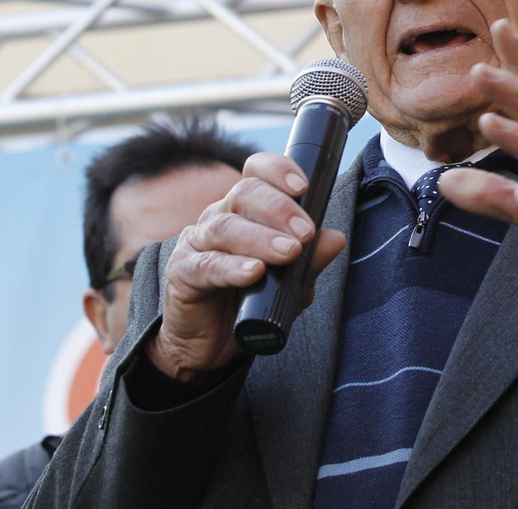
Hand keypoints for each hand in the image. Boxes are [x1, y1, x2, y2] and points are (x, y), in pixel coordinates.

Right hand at [146, 153, 346, 380]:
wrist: (209, 345)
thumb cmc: (249, 302)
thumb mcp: (289, 284)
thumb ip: (310, 261)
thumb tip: (336, 239)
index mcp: (244, 210)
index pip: (256, 174)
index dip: (278, 171)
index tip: (304, 186)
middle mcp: (218, 217)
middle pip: (244, 193)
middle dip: (279, 209)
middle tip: (306, 233)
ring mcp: (197, 243)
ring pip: (226, 227)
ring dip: (261, 239)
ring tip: (289, 252)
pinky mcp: (182, 274)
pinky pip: (206, 265)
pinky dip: (232, 268)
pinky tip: (253, 273)